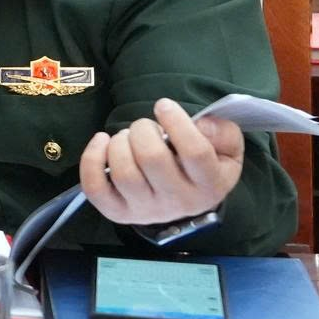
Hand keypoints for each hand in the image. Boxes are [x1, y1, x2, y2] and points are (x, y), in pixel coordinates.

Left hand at [80, 99, 242, 226]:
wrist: (185, 201)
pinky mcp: (118, 212)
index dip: (176, 122)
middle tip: (144, 127)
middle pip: (152, 158)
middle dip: (142, 130)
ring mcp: (146, 211)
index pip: (195, 151)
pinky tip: (102, 142)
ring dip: (119, 143)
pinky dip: (91, 159)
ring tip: (127, 138)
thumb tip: (202, 124)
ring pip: (123, 172)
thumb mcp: (226, 150)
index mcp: (209, 185)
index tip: (163, 105)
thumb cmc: (203, 168)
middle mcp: (178, 202)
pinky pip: (95, 188)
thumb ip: (223, 133)